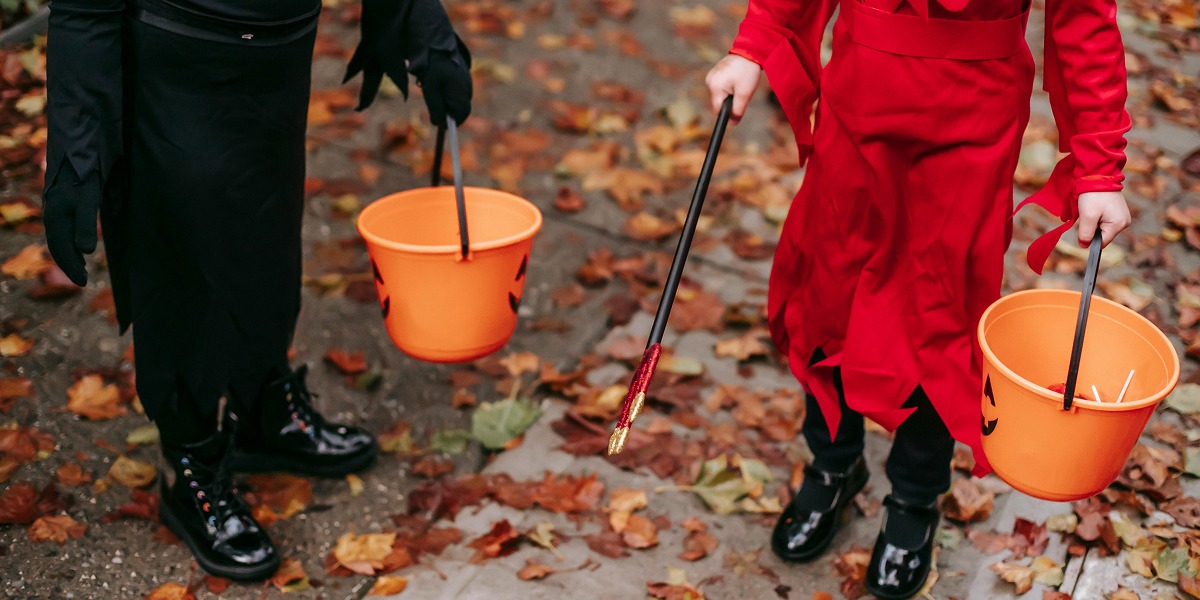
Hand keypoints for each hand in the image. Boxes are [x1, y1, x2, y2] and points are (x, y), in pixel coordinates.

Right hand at [43, 161, 99, 285]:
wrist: (78, 147)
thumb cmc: (86, 174)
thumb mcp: (90, 199)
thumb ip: (86, 224)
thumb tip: (86, 251)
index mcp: (57, 216)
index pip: (62, 249)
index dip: (71, 267)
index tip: (83, 282)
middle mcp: (52, 213)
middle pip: (57, 245)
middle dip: (68, 264)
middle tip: (82, 280)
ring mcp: (55, 206)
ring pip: (58, 236)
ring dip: (68, 253)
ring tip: (80, 267)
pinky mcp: (62, 200)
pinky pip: (62, 227)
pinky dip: (69, 240)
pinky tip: (79, 244)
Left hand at [419, 50, 471, 125]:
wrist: (434, 41)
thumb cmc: (432, 66)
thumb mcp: (430, 89)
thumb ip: (436, 107)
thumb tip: (439, 124)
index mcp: (461, 91)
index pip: (461, 114)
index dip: (452, 121)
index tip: (440, 124)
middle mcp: (467, 86)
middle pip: (461, 107)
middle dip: (448, 110)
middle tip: (434, 105)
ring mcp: (466, 79)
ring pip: (458, 98)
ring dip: (447, 99)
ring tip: (433, 88)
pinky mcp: (463, 73)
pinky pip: (458, 88)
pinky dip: (448, 90)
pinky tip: (437, 81)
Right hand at [704, 54, 761, 122]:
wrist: (749, 51)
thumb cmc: (748, 72)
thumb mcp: (745, 94)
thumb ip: (738, 110)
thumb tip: (732, 123)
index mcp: (715, 86)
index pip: (717, 110)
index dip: (728, 112)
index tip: (737, 108)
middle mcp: (709, 81)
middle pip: (718, 102)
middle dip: (730, 101)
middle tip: (742, 90)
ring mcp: (710, 76)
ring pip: (719, 94)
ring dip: (729, 93)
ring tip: (740, 82)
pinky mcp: (714, 72)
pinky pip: (720, 87)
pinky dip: (728, 86)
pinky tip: (736, 78)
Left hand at [1076, 190, 1130, 247]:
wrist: (1099, 175)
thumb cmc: (1093, 196)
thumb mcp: (1087, 217)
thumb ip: (1086, 234)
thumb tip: (1084, 246)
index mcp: (1119, 225)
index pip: (1102, 243)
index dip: (1090, 239)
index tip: (1083, 227)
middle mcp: (1124, 222)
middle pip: (1103, 235)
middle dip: (1092, 228)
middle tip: (1087, 215)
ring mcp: (1122, 216)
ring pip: (1102, 228)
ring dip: (1093, 222)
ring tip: (1091, 209)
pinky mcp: (1118, 210)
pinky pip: (1105, 220)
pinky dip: (1097, 216)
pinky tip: (1095, 207)